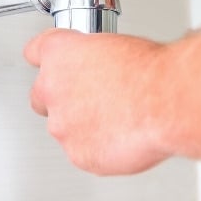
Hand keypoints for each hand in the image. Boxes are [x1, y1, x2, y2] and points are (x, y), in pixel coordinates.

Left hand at [24, 29, 170, 174]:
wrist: (165, 101)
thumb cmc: (148, 70)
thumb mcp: (117, 46)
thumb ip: (94, 59)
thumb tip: (99, 68)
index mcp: (59, 53)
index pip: (35, 52)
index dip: (49, 60)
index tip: (54, 65)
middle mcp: (52, 88)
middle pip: (41, 96)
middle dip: (61, 99)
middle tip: (90, 98)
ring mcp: (62, 125)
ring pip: (63, 127)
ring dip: (83, 125)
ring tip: (118, 118)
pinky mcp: (78, 154)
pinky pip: (83, 152)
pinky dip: (99, 147)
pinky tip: (122, 136)